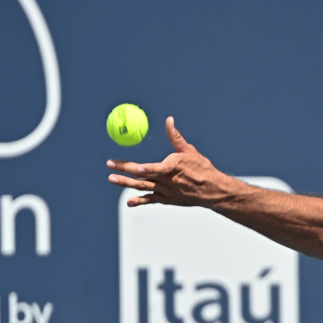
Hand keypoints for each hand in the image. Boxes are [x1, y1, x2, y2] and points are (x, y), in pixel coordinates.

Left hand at [107, 116, 228, 206]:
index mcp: (175, 167)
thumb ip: (175, 137)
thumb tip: (168, 120)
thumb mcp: (190, 151)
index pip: (159, 169)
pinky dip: (140, 201)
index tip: (136, 167)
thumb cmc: (202, 168)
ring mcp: (167, 191)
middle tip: (109, 164)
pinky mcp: (167, 199)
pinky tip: (129, 202)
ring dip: (125, 183)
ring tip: (111, 178)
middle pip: (143, 176)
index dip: (148, 169)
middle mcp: (169, 180)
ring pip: (143, 187)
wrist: (212, 191)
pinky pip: (151, 200)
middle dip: (125, 170)